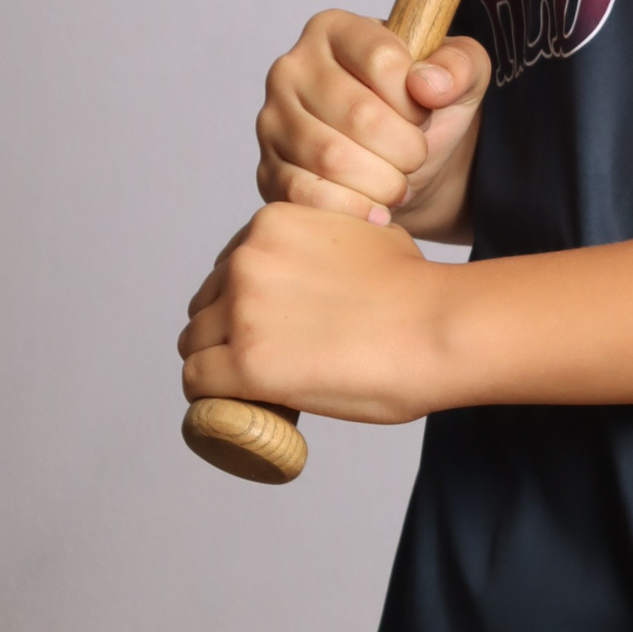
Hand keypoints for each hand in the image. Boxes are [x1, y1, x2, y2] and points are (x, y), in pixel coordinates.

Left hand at [179, 203, 446, 424]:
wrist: (438, 326)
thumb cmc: (418, 291)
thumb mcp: (366, 234)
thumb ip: (332, 243)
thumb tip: (335, 263)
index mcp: (273, 224)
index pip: (230, 266)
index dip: (241, 300)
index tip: (261, 327)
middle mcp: (248, 260)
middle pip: (206, 304)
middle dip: (224, 332)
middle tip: (259, 360)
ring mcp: (243, 312)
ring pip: (194, 343)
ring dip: (213, 365)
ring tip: (244, 389)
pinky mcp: (245, 363)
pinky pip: (196, 381)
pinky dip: (208, 397)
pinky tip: (230, 407)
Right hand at [256, 12, 489, 236]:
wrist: (401, 164)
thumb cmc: (423, 109)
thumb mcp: (461, 76)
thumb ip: (460, 65)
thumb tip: (428, 85)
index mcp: (334, 29)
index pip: (382, 60)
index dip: (416, 98)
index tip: (423, 111)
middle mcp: (292, 68)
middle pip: (358, 114)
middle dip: (405, 147)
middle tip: (416, 157)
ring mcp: (272, 120)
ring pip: (331, 158)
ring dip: (382, 181)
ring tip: (399, 183)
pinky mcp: (267, 169)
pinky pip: (305, 194)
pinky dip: (351, 208)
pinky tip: (376, 210)